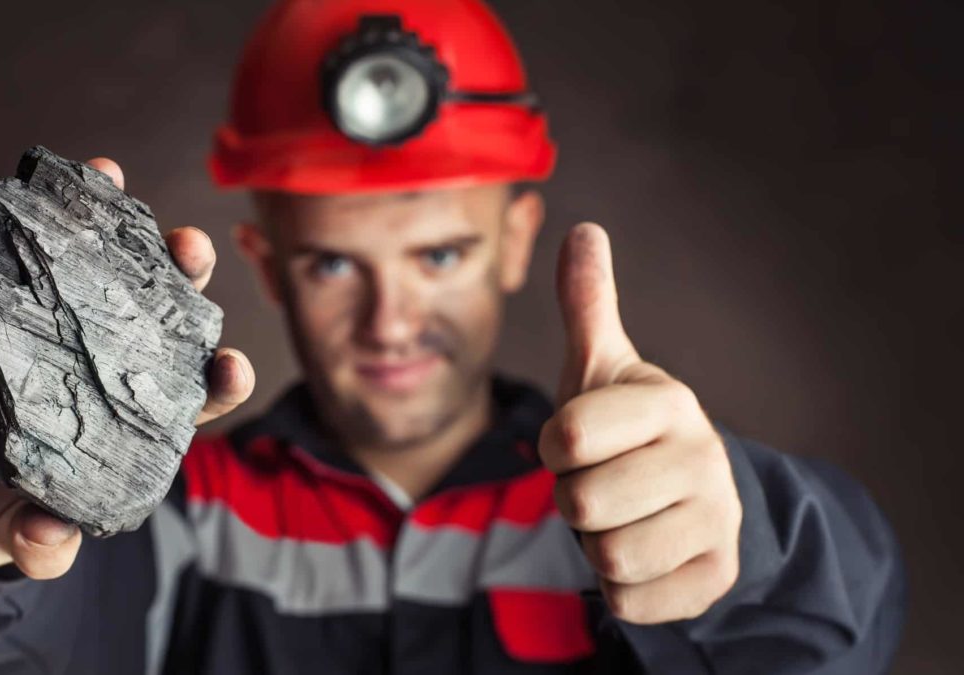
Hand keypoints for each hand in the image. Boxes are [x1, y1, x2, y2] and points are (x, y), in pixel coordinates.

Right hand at [0, 157, 254, 579]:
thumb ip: (29, 539)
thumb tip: (51, 542)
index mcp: (132, 424)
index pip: (190, 401)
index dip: (217, 382)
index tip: (232, 366)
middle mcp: (118, 365)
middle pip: (171, 324)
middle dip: (189, 289)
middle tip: (192, 253)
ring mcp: (79, 322)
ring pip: (128, 275)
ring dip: (149, 241)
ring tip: (155, 214)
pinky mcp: (32, 290)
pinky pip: (63, 244)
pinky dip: (84, 208)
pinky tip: (99, 175)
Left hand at [538, 222, 741, 623]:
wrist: (689, 498)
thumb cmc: (625, 428)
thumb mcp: (601, 367)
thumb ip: (587, 304)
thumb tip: (583, 227)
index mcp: (668, 402)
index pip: (568, 435)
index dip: (554, 446)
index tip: (574, 441)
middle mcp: (703, 458)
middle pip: (581, 502)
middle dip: (574, 499)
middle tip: (601, 484)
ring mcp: (716, 521)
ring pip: (606, 556)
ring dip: (595, 544)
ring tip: (621, 517)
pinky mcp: (714, 578)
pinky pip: (630, 603)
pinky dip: (621, 588)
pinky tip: (643, 555)